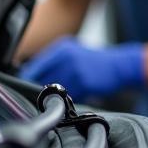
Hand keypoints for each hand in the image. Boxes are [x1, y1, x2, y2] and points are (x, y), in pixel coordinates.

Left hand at [19, 37, 144, 101]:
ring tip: (62, 96)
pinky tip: (77, 95)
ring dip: (55, 95)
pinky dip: (69, 98)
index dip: (28, 79)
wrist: (121, 66)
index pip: (35, 67)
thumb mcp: (74, 53)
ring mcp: (75, 70)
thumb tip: (32, 76)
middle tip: (43, 95)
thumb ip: (54, 62)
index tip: (26, 87)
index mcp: (61, 48)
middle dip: (41, 89)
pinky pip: (69, 95)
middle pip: (42, 79)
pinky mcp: (85, 82)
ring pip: (55, 89)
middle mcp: (66, 57)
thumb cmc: (96, 62)